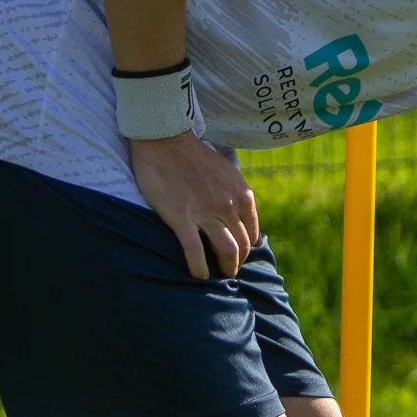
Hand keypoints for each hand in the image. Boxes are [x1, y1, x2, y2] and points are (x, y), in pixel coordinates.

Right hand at [128, 132, 258, 277]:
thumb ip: (235, 194)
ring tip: (217, 277)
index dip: (246, 250)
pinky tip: (198, 276)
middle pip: (242, 246)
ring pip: (226, 252)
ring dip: (225, 269)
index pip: (252, 234)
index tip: (238, 257)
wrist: (165, 140)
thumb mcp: (226, 172)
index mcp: (242, 195)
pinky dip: (199, 269)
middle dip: (237, 263)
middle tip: (228, 271)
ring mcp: (207, 213)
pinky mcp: (182, 218)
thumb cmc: (193, 156)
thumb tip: (241, 215)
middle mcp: (229, 206)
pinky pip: (195, 252)